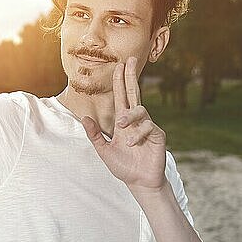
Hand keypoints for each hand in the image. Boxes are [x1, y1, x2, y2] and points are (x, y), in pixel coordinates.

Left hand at [81, 57, 166, 193]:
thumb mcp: (103, 150)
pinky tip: (132, 144)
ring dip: (129, 118)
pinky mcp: (157, 134)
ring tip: (122, 130)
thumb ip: (94, 135)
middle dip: (131, 76)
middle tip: (130, 59)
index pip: (121, 96)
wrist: (139, 182)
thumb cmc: (123, 166)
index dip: (120, 80)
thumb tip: (84, 118)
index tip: (120, 64)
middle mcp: (136, 119)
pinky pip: (148, 126)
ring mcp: (148, 125)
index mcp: (123, 120)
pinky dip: (138, 135)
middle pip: (134, 92)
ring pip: (140, 110)